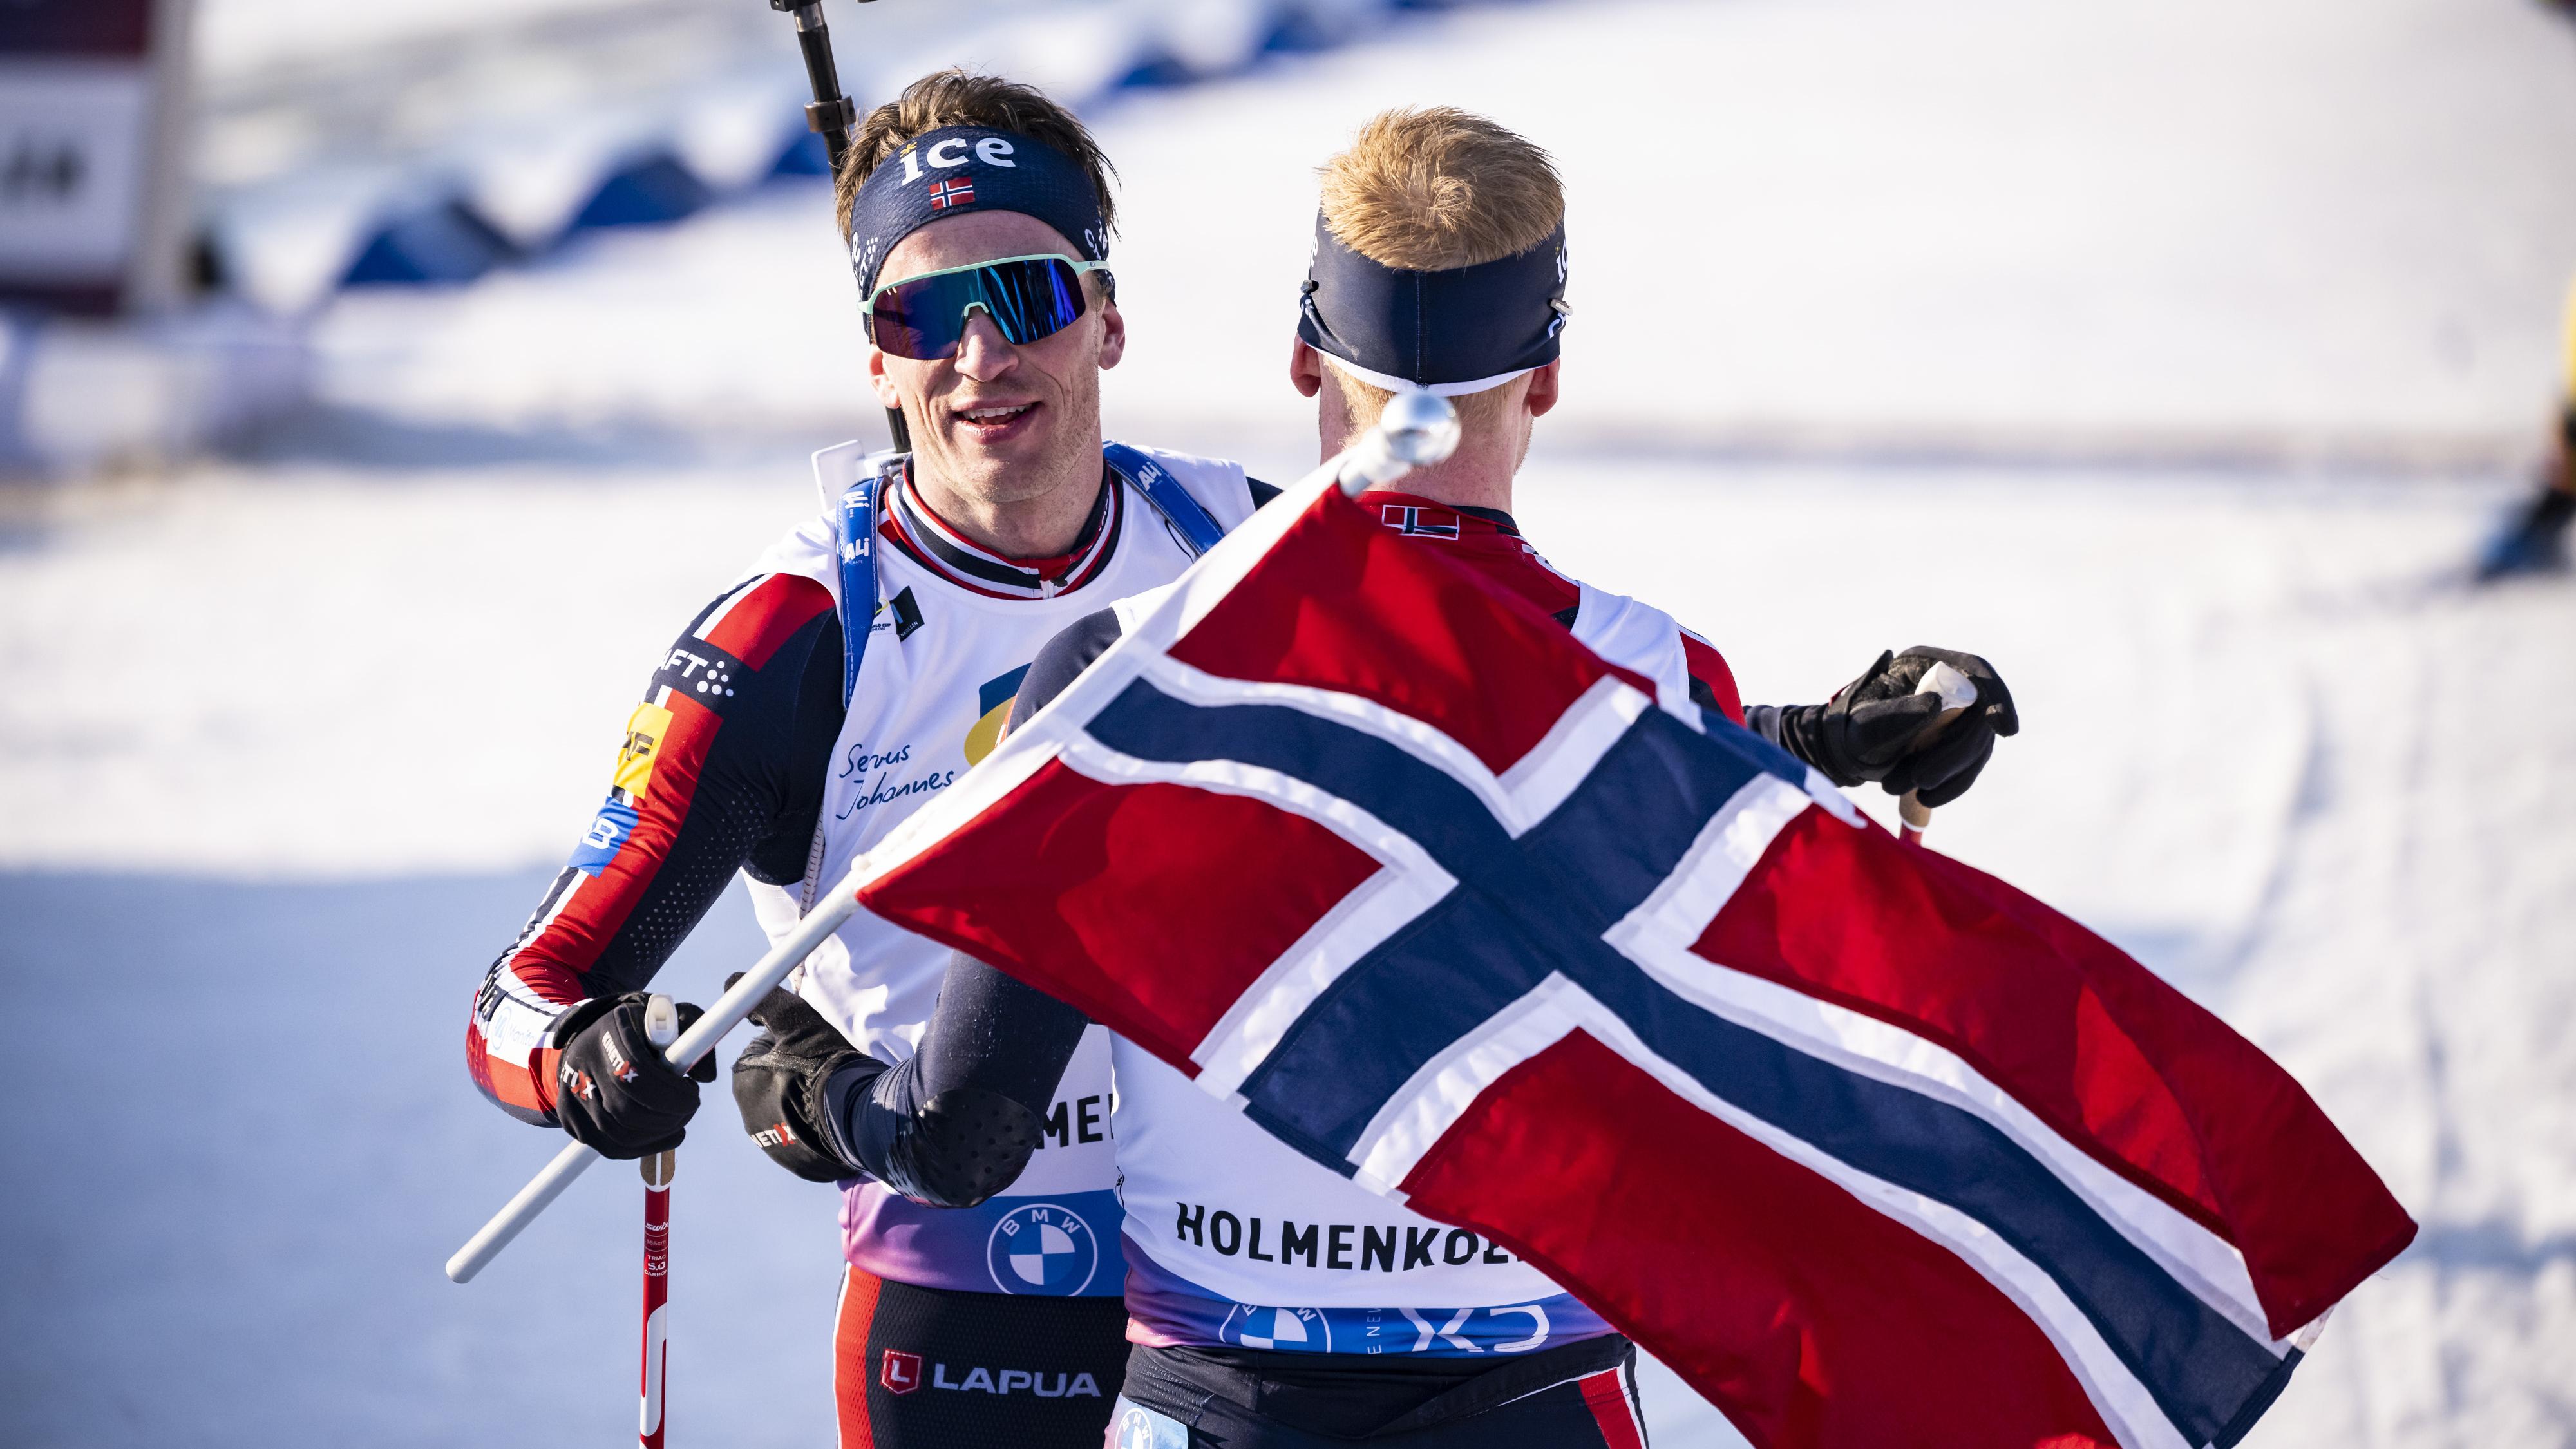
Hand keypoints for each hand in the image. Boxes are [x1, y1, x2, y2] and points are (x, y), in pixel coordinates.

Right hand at [551, 993, 713, 1158]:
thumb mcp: (673, 1017)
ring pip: (619, 1134)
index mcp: (607, 1032)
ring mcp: (571, 1096)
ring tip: (679, 1118)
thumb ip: (696, 1033)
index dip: (670, 1091)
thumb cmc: (644, 1027)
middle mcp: (581, 1065)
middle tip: (689, 1107)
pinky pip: (612, 1148)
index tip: (693, 1090)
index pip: (634, 1072)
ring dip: (659, 1134)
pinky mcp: (572, 1121)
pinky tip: (665, 1134)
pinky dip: (645, 1147)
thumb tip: (707, 1076)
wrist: (595, 1036)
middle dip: (668, 1116)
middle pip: (625, 1110)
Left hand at [729, 978, 882, 1183]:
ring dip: (805, 1102)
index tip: (812, 1048)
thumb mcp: (795, 1020)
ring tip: (833, 1095)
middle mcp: (748, 1115)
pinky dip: (816, 1129)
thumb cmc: (825, 1066)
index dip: (790, 1044)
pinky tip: (835, 1118)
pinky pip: (803, 1139)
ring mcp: (771, 1144)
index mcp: (744, 1079)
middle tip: (825, 1070)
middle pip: (773, 1083)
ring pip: (788, 1111)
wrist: (858, 1118)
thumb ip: (764, 999)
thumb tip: (733, 982)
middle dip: (793, 1075)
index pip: (762, 1051)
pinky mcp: (795, 1163)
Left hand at [1779, 647, 2018, 807]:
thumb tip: (1935, 705)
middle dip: (1956, 754)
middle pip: (1978, 716)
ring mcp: (1954, 715)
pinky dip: (1951, 786)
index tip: (2004, 730)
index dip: (1997, 697)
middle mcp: (1946, 685)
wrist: (1841, 751)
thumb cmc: (1847, 730)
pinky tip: (1924, 799)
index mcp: (1925, 663)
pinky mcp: (1955, 743)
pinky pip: (1969, 767)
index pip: (1976, 671)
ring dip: (1947, 774)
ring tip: (1897, 787)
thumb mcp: (1864, 724)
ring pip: (1977, 746)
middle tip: (1921, 780)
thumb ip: (1896, 714)